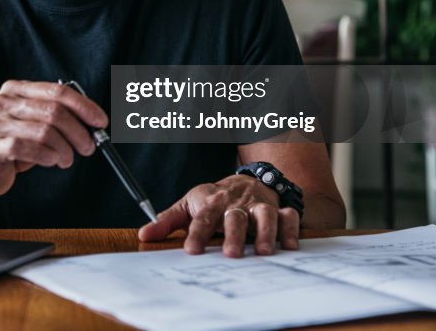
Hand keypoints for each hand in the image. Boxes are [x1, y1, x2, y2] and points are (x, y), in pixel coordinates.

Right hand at [0, 80, 107, 196]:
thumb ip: (56, 116)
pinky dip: (47, 156)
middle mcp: (3, 102)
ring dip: (64, 149)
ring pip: (44, 131)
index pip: (57, 91)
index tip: (100, 121)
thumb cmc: (10, 143)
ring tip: (67, 159)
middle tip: (88, 147)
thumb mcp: (32, 122)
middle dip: (78, 131)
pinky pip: (28, 149)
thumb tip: (92, 122)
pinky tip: (51, 161)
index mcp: (15, 90)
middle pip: (53, 111)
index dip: (83, 106)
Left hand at [137, 175, 299, 256]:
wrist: (244, 180)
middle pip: (234, 217)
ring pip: (264, 215)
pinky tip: (290, 247)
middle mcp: (235, 204)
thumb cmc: (213, 198)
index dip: (197, 234)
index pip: (202, 218)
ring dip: (265, 232)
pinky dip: (291, 230)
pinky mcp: (278, 210)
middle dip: (233, 235)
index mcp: (211, 202)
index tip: (192, 251)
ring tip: (263, 252)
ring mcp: (258, 206)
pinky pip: (288, 217)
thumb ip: (167, 221)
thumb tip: (145, 235)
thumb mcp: (188, 204)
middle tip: (231, 255)